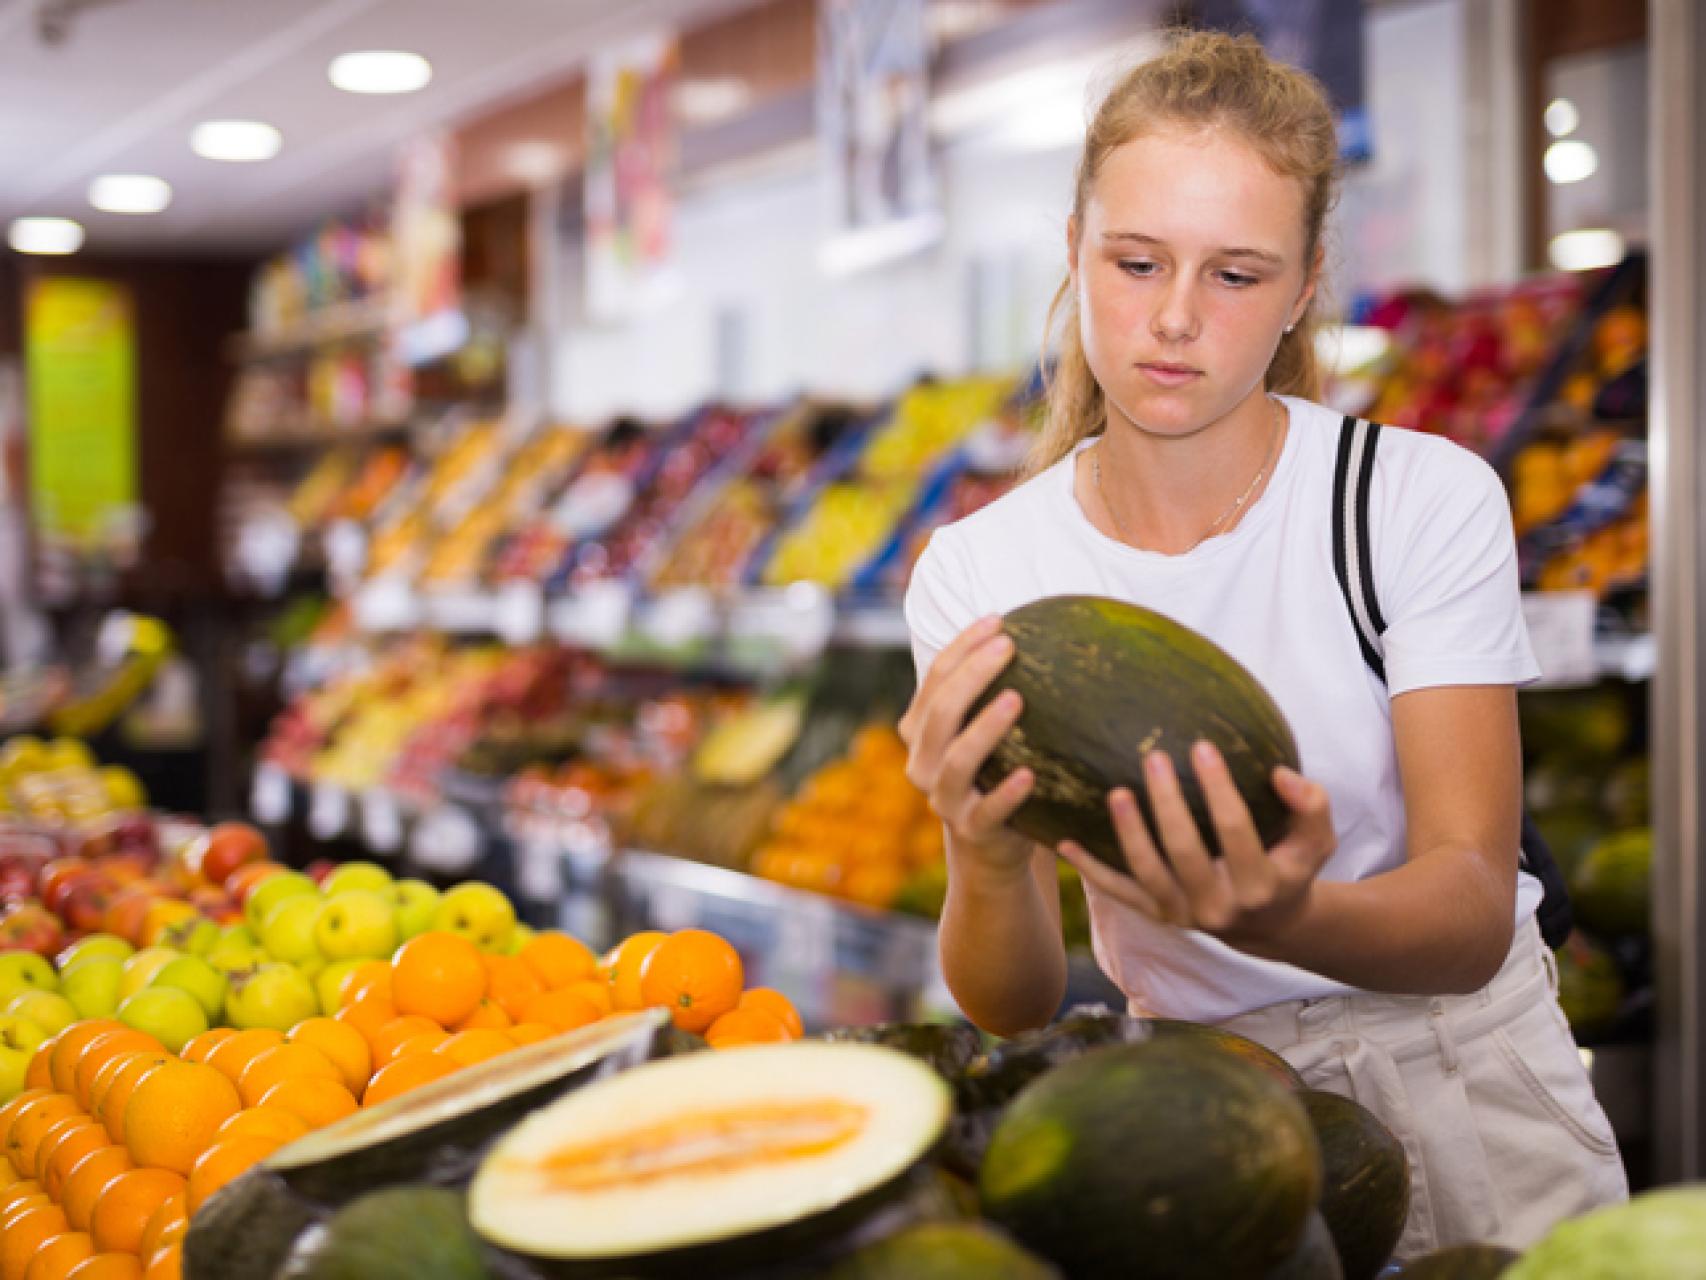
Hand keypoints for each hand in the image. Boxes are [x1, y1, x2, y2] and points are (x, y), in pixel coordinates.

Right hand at [898, 616, 1035, 875]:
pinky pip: (988, 811)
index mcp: (920, 730)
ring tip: (1016, 699)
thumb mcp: (982, 730)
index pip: (935, 678)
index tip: (999, 620)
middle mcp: (922, 762)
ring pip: (957, 760)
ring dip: (985, 727)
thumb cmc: (992, 771)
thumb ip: (991, 690)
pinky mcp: (972, 830)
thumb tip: (1036, 627)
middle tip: (1008, 647)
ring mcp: (943, 798)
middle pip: (941, 712)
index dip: (962, 647)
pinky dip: (1006, 793)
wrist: (990, 844)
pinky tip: (1029, 775)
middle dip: (972, 675)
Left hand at [1056, 741, 1335, 946]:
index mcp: (1260, 887)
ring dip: (1128, 834)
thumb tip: (1279, 775)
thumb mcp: (1316, 841)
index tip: (1201, 745)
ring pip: (1147, 875)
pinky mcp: (1158, 915)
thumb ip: (1311, 806)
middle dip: (1167, 805)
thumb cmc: (1291, 866)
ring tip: (1115, 793)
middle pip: (1185, 853)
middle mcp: (1218, 907)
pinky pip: (1118, 893)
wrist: (1268, 924)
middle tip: (1152, 757)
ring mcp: (1183, 915)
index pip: (1237, 832)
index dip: (1220, 790)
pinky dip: (1090, 870)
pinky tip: (1064, 843)